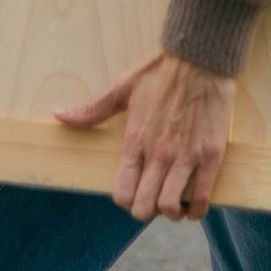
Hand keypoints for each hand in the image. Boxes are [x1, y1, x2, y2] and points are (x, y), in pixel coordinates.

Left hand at [55, 50, 236, 221]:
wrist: (199, 58)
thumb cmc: (159, 71)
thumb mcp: (120, 88)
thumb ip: (92, 110)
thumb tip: (60, 116)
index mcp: (134, 141)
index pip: (122, 193)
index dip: (126, 201)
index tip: (133, 194)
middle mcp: (157, 155)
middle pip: (144, 207)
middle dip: (146, 211)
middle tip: (153, 202)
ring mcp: (185, 157)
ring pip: (171, 206)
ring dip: (171, 212)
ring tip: (174, 204)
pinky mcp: (210, 155)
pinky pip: (202, 197)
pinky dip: (197, 209)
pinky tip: (194, 205)